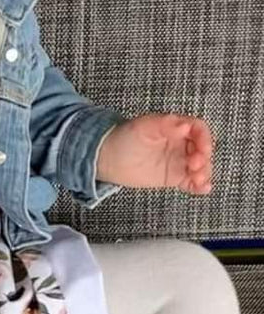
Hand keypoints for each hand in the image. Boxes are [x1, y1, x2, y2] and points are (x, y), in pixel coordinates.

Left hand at [97, 114, 212, 194]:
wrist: (109, 159)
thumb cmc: (124, 138)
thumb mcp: (143, 127)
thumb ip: (165, 124)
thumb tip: (185, 125)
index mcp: (175, 128)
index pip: (198, 129)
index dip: (204, 138)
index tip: (203, 148)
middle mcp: (180, 144)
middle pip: (202, 149)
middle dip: (204, 158)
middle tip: (195, 165)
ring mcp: (178, 161)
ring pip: (200, 167)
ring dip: (204, 173)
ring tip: (198, 180)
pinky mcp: (174, 177)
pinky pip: (191, 181)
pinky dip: (199, 185)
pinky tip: (202, 188)